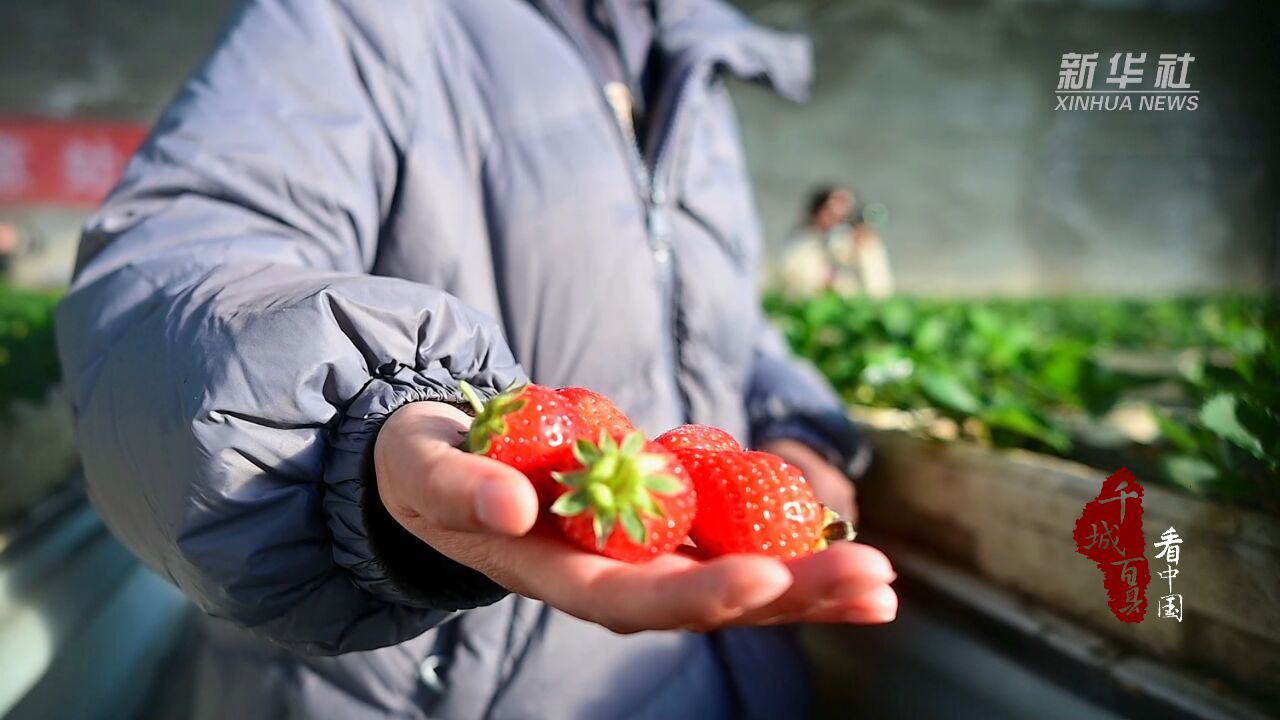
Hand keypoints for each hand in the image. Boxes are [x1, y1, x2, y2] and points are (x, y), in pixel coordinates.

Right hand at [374, 401, 895, 632]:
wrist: (444, 461)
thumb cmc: (427, 467)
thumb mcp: (426, 471)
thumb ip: (460, 487)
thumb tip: (510, 506)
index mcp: (552, 571)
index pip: (629, 596)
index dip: (696, 592)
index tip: (762, 578)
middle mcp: (608, 575)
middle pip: (705, 599)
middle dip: (791, 594)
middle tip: (873, 583)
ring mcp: (639, 554)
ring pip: (731, 577)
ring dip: (809, 582)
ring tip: (884, 582)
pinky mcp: (659, 524)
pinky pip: (729, 538)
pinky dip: (788, 542)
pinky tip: (846, 540)